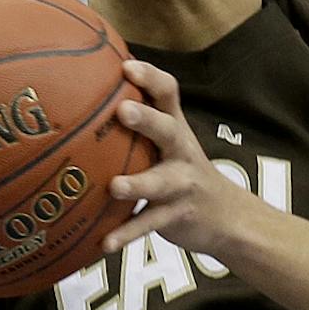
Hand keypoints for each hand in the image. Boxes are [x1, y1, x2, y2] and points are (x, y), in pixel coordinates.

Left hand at [99, 60, 261, 258]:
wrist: (227, 216)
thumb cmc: (181, 170)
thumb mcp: (168, 142)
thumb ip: (138, 124)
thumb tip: (81, 97)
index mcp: (175, 128)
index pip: (168, 93)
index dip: (150, 78)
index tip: (126, 66)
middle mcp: (181, 151)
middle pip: (167, 130)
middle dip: (146, 119)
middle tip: (122, 110)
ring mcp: (181, 184)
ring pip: (159, 182)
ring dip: (137, 184)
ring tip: (114, 186)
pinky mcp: (177, 215)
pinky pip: (149, 224)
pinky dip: (126, 234)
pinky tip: (104, 244)